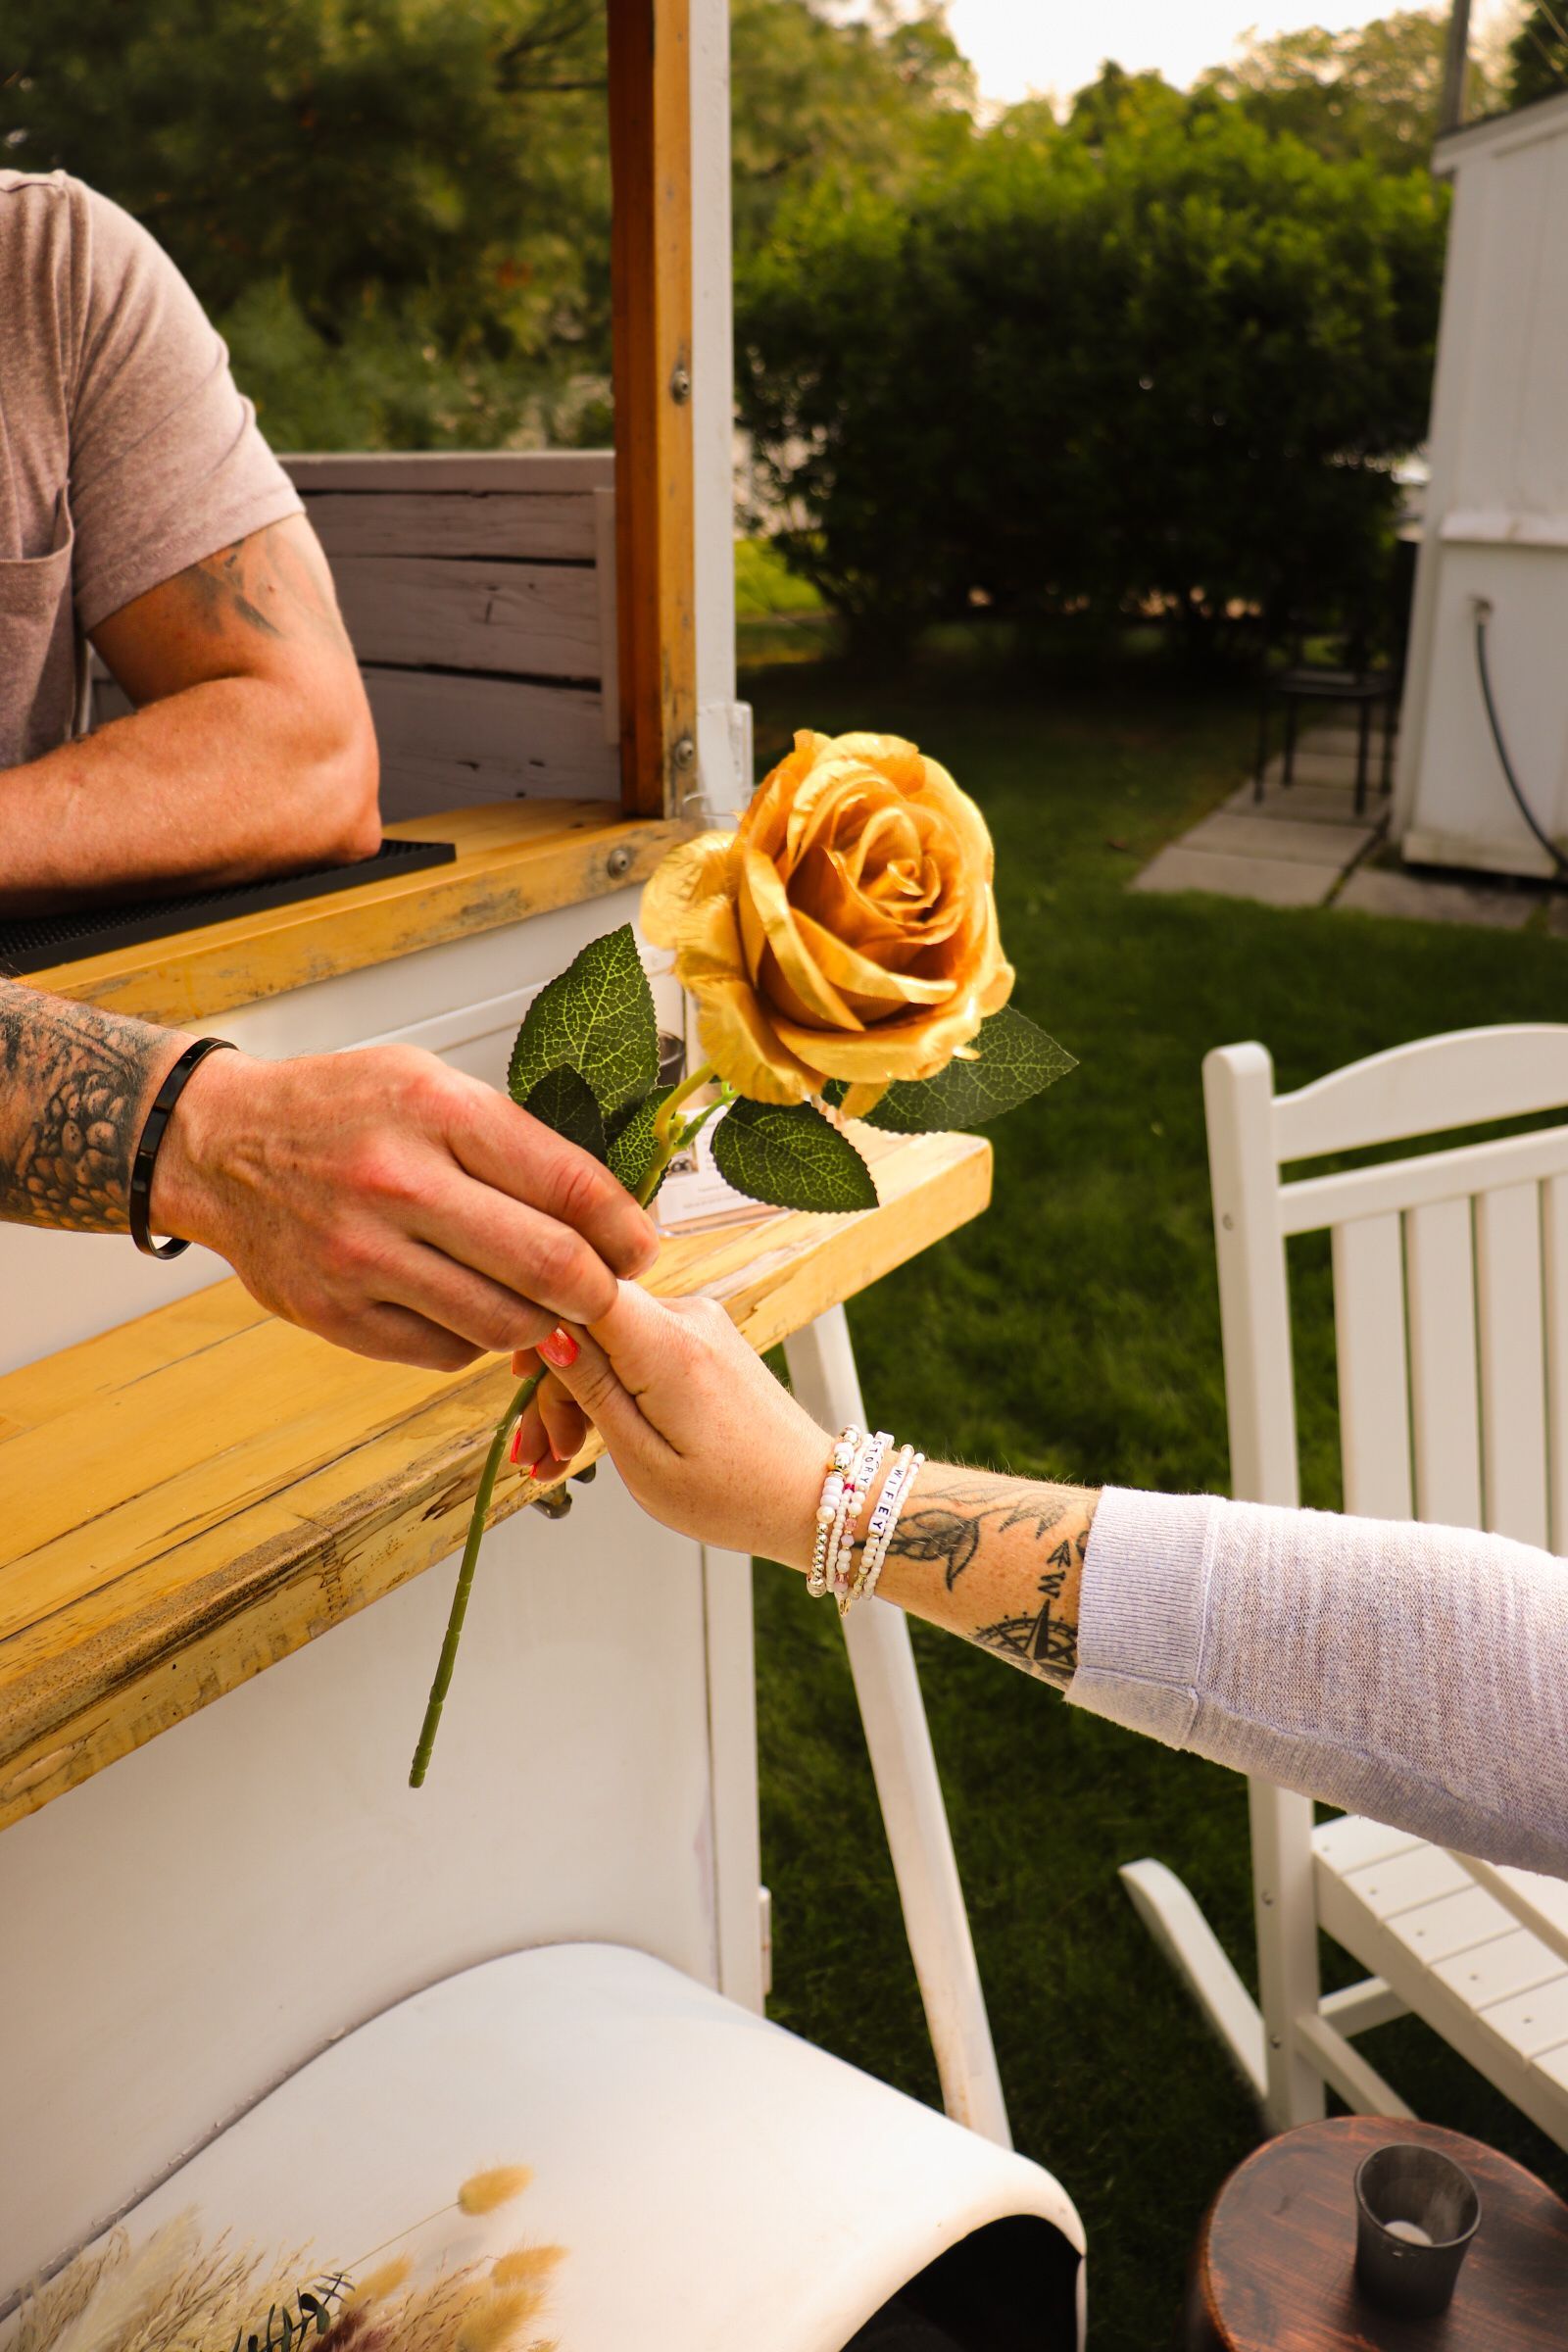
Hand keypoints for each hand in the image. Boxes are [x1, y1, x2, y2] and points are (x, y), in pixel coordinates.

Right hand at [151, 1043, 658, 1369]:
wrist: (219, 1146)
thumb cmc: (338, 1110)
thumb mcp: (429, 1086)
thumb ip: (513, 1143)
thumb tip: (605, 1209)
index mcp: (435, 1112)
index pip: (569, 1184)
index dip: (625, 1227)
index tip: (640, 1246)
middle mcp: (398, 1184)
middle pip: (547, 1266)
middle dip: (599, 1290)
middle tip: (607, 1291)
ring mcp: (362, 1256)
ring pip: (502, 1323)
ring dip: (543, 1324)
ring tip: (544, 1304)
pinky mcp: (335, 1314)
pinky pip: (445, 1351)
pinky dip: (475, 1340)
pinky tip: (470, 1307)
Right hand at [512, 1283, 826, 1567]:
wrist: (809, 1495)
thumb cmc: (736, 1495)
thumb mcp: (643, 1459)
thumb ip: (591, 1388)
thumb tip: (545, 1329)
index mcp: (669, 1344)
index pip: (578, 1286)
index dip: (535, 1319)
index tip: (515, 1381)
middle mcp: (687, 1316)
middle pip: (586, 1320)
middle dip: (551, 1388)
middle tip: (539, 1455)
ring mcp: (697, 1322)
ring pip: (605, 1339)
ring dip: (576, 1396)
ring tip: (559, 1460)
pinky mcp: (701, 1336)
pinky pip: (634, 1349)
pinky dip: (610, 1390)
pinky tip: (589, 1438)